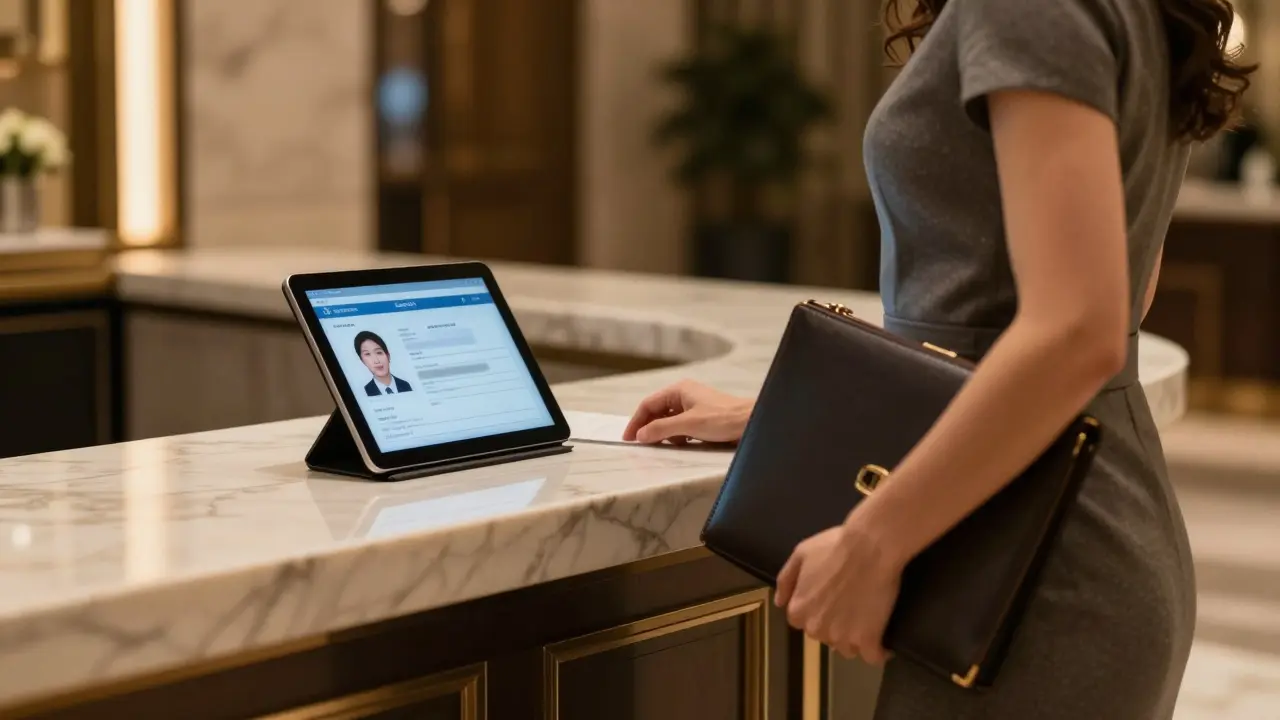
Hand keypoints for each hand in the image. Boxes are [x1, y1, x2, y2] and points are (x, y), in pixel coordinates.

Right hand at [622, 380, 752, 444]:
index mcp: (679, 390)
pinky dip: (676, 435)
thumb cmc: (722, 419)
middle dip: (648, 428)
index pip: (648, 404)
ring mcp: (693, 405)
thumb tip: (640, 435)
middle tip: (641, 444)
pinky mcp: (702, 417)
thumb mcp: (688, 424)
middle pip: (657, 411)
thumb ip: (662, 429)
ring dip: (663, 433)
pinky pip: (681, 425)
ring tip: (660, 445)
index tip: (628, 439)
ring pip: (669, 419)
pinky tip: (679, 443)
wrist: (750, 422)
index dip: (636, 422)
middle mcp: (684, 395)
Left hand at [774, 522, 903, 664]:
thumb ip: (786, 580)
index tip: (831, 602)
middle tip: (850, 607)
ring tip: (867, 622)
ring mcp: (842, 637)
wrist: (869, 548)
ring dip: (855, 639)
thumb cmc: (834, 548)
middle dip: (835, 626)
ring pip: (848, 649)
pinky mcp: (868, 639)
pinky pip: (873, 657)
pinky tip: (883, 643)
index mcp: (799, 610)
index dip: (817, 611)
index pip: (802, 622)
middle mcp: (816, 629)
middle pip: (825, 636)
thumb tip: (780, 603)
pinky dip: (879, 652)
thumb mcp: (800, 555)